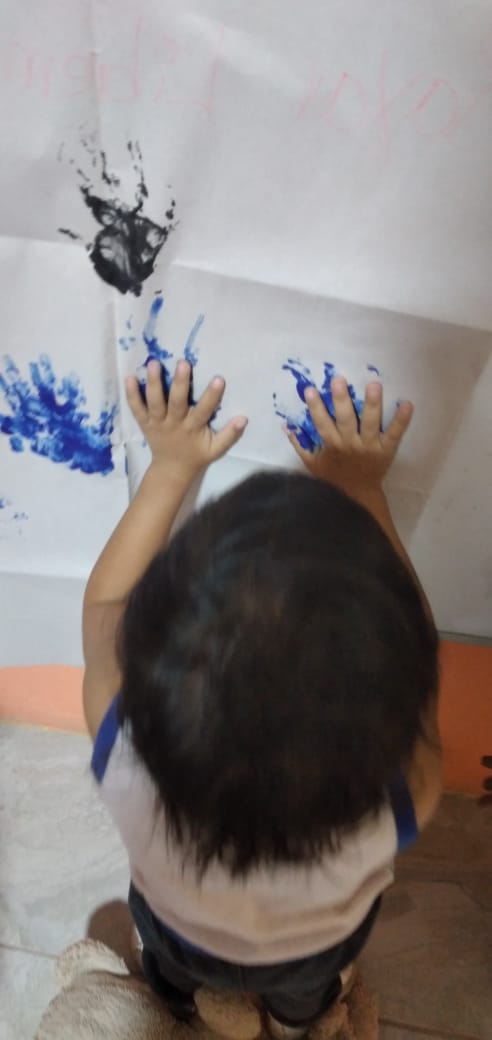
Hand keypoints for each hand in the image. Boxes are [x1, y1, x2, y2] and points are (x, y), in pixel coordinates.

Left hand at [125, 359, 247, 483]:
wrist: (171, 469)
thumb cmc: (196, 455)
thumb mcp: (216, 449)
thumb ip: (229, 435)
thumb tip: (243, 418)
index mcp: (192, 429)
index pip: (204, 411)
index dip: (211, 396)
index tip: (218, 379)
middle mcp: (174, 424)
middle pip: (176, 402)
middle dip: (180, 383)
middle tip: (183, 363)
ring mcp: (157, 423)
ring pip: (154, 402)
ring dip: (153, 383)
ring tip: (153, 363)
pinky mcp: (145, 423)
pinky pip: (136, 409)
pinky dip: (131, 395)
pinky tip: (129, 378)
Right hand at [287, 377, 412, 491]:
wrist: (358, 497)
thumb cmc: (333, 477)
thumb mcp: (311, 463)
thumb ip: (299, 443)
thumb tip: (286, 425)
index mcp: (332, 445)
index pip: (321, 423)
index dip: (315, 407)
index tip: (310, 389)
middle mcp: (350, 444)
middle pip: (345, 419)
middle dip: (342, 400)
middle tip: (339, 380)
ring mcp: (369, 447)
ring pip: (370, 423)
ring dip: (372, 404)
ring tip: (373, 385)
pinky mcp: (386, 450)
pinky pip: (395, 434)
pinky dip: (401, 420)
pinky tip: (407, 404)